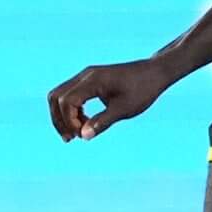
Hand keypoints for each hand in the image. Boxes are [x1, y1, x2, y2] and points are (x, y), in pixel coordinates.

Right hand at [49, 56, 181, 141]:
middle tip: (70, 139)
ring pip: (60, 95)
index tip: (82, 135)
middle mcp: (85, 75)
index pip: (67, 101)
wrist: (155, 73)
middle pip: (56, 97)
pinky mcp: (90, 80)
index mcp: (93, 80)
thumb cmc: (143, 90)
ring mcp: (86, 76)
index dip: (69, 121)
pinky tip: (83, 123)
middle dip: (59, 119)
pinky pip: (70, 94)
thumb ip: (102, 122)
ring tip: (76, 135)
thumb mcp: (125, 109)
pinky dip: (71, 110)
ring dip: (63, 115)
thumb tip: (83, 136)